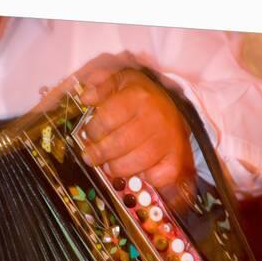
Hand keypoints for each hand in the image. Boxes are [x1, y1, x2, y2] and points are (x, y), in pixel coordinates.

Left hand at [80, 69, 194, 188]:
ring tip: (109, 164)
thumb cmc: (144, 100)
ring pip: (132, 165)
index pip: (106, 120)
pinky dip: (142, 178)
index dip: (92, 131)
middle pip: (117, 145)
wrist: (175, 112)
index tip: (88, 135)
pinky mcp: (174, 161)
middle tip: (92, 156)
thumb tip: (86, 97)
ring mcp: (166, 141)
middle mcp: (155, 118)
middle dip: (99, 153)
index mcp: (139, 97)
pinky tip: (137, 170)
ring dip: (115, 168)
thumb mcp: (122, 81)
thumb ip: (101, 86)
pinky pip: (153, 178)